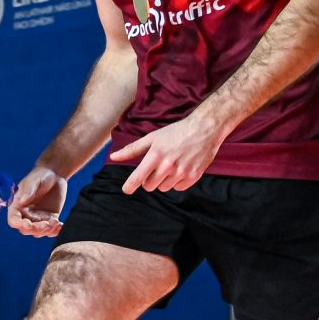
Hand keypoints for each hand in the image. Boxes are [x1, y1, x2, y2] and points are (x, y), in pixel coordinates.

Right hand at [8, 166, 67, 237]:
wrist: (55, 174)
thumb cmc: (40, 175)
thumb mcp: (33, 180)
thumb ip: (28, 190)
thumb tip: (22, 201)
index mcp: (18, 206)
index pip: (14, 220)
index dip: (19, 224)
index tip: (28, 224)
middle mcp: (26, 214)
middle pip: (26, 230)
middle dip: (36, 229)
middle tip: (46, 223)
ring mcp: (38, 217)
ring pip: (38, 232)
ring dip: (46, 231)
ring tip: (55, 222)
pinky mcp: (50, 218)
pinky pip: (50, 230)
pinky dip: (55, 231)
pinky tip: (60, 225)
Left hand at [106, 114, 223, 193]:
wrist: (204, 129)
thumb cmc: (175, 132)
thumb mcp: (152, 138)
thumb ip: (132, 149)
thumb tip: (113, 157)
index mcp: (156, 155)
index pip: (138, 177)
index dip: (130, 186)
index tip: (126, 190)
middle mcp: (168, 166)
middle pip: (150, 186)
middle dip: (149, 180)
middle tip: (156, 168)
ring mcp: (182, 172)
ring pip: (164, 188)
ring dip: (164, 180)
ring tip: (171, 166)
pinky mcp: (194, 176)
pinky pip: (178, 188)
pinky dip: (177, 182)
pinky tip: (181, 168)